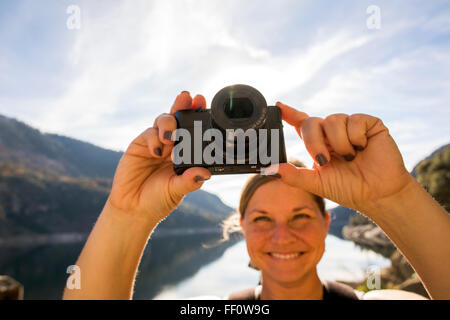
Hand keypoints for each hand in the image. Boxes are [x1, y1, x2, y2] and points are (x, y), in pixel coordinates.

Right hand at [108, 92, 210, 222]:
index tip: (203, 102)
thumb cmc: (158, 200)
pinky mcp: (140, 144)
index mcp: (186, 153)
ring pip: (164, 121)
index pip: (194, 131)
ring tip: (171, 137)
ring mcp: (156, 142)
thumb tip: (205, 174)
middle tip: (190, 97)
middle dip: (184, 105)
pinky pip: (149, 133)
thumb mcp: (176, 191)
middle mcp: (173, 145)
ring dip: (169, 124)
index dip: (198, 115)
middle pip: (179, 118)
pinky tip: (157, 151)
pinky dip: (155, 138)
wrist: (133, 208)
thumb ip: (189, 181)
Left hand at [273, 102, 414, 213]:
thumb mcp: (317, 184)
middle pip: (311, 122)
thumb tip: (271, 169)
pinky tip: (364, 148)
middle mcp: (332, 132)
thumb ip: (294, 176)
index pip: (301, 123)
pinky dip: (356, 137)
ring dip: (338, 144)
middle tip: (325, 161)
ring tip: (351, 157)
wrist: (378, 195)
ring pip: (332, 120)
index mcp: (318, 143)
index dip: (290, 113)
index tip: (279, 106)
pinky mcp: (369, 123)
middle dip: (314, 143)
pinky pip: (354, 120)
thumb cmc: (349, 189)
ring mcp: (350, 126)